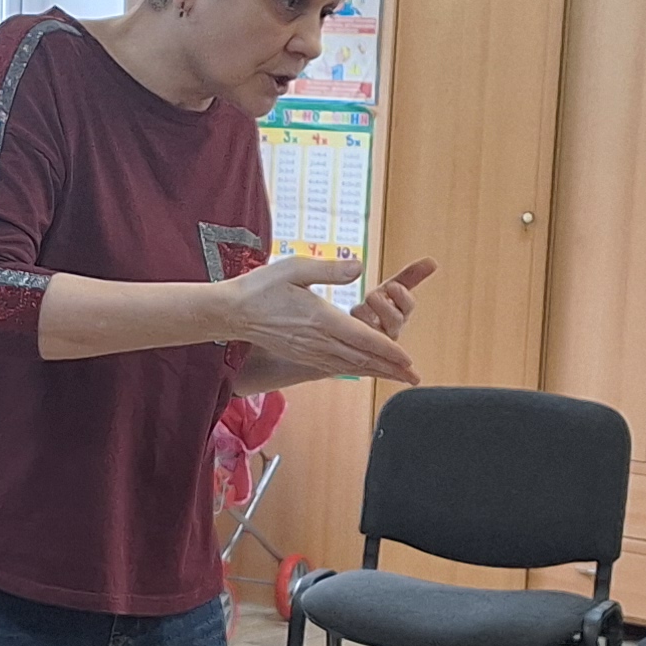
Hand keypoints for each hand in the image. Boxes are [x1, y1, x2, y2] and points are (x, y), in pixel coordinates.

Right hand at [222, 257, 418, 383]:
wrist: (232, 312)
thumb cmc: (261, 286)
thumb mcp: (296, 267)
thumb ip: (331, 269)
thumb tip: (360, 267)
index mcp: (321, 319)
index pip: (363, 338)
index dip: (388, 350)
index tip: (408, 359)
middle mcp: (318, 341)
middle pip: (362, 358)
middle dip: (390, 368)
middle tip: (414, 377)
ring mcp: (309, 351)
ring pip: (350, 366)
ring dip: (376, 372)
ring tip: (396, 378)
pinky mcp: (301, 354)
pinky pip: (334, 367)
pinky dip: (355, 371)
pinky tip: (363, 371)